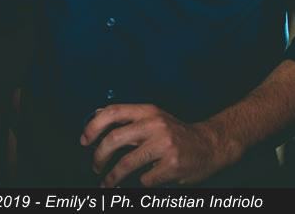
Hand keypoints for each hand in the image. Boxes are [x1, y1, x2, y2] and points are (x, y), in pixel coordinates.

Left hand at [81, 104, 233, 186]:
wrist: (209, 145)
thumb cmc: (176, 133)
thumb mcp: (154, 117)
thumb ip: (129, 119)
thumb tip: (96, 118)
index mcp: (148, 111)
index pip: (112, 112)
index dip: (93, 126)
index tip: (84, 140)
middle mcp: (155, 124)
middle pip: (114, 139)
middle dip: (99, 156)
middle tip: (95, 166)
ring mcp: (164, 145)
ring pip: (126, 163)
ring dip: (112, 177)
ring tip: (108, 183)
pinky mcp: (172, 165)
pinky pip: (145, 179)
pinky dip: (140, 182)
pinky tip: (143, 180)